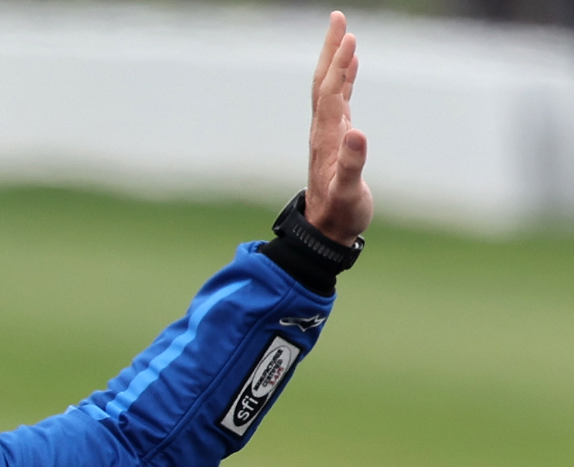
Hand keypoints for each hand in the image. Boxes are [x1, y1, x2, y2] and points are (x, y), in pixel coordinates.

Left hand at [305, 11, 372, 245]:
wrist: (325, 230)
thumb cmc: (340, 214)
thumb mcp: (349, 192)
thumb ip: (353, 164)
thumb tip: (357, 133)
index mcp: (326, 138)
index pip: (330, 91)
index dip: (338, 64)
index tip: (348, 35)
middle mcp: (323, 131)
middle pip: (324, 83)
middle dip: (331, 51)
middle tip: (338, 18)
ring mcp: (328, 134)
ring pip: (330, 89)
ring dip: (336, 61)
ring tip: (345, 35)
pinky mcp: (336, 140)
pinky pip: (338, 101)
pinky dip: (344, 80)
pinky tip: (350, 68)